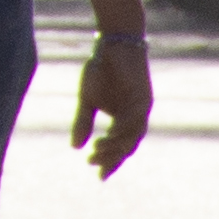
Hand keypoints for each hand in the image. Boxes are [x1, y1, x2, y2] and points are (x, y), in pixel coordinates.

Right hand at [71, 31, 149, 174]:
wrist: (112, 43)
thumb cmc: (101, 69)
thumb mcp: (87, 99)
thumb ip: (83, 122)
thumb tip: (74, 147)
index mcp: (124, 120)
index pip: (120, 148)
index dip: (110, 162)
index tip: (98, 176)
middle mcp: (136, 118)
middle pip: (127, 146)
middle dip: (111, 157)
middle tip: (93, 163)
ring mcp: (141, 110)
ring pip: (131, 136)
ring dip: (115, 146)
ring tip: (97, 150)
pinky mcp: (143, 99)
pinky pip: (133, 120)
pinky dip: (121, 130)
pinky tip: (109, 135)